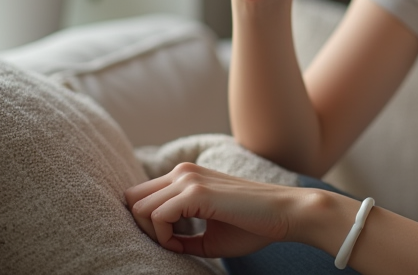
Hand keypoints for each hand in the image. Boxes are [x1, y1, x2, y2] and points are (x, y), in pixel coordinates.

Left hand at [125, 162, 291, 257]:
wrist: (286, 214)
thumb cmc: (252, 226)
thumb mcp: (207, 234)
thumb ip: (180, 236)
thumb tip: (157, 245)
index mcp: (186, 176)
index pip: (140, 195)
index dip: (146, 224)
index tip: (170, 243)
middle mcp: (183, 171)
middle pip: (132, 199)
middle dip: (141, 228)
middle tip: (167, 244)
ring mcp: (189, 179)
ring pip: (139, 207)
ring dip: (151, 234)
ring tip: (177, 246)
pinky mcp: (196, 192)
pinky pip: (157, 217)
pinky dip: (163, 238)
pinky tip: (181, 245)